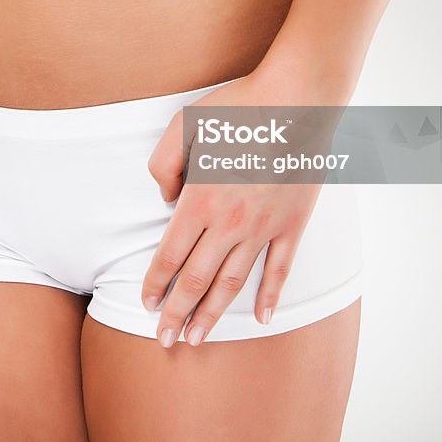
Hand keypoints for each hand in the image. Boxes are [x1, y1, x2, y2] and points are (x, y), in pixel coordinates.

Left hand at [142, 52, 353, 346]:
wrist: (295, 100)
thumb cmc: (236, 108)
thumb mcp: (182, 126)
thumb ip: (164, 166)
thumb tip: (166, 200)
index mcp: (199, 199)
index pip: (169, 255)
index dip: (156, 284)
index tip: (147, 306)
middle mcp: (229, 222)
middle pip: (197, 279)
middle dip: (178, 313)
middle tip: (166, 341)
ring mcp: (263, 227)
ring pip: (233, 283)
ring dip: (213, 314)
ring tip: (198, 338)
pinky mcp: (292, 225)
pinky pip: (279, 270)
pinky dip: (269, 297)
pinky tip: (260, 319)